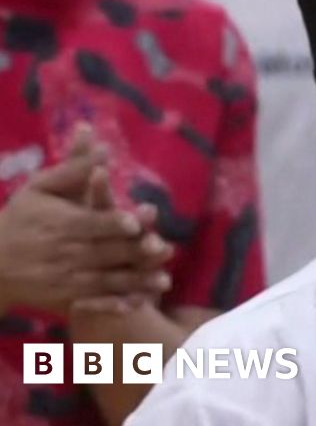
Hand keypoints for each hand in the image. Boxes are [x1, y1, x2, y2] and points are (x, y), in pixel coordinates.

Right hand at [0, 127, 171, 315]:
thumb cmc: (20, 218)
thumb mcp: (41, 188)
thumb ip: (74, 167)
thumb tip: (101, 141)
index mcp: (62, 223)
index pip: (92, 223)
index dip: (113, 223)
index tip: (136, 222)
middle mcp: (65, 252)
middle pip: (104, 253)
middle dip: (134, 253)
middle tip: (164, 249)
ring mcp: (66, 278)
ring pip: (105, 280)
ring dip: (135, 282)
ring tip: (164, 280)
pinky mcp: (65, 297)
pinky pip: (93, 302)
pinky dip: (115, 304)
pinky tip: (138, 304)